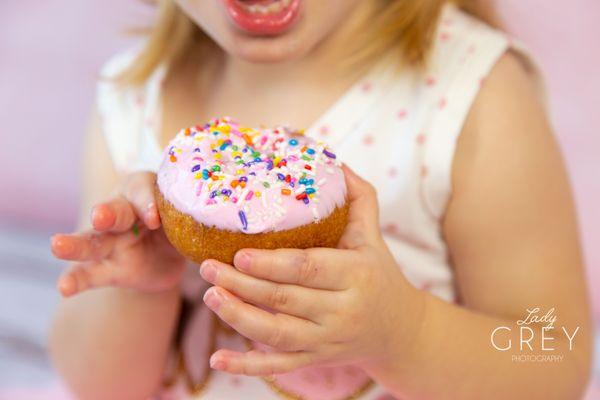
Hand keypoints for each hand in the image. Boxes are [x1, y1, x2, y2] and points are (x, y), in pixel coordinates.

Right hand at [50, 172, 185, 296]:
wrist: (175, 256)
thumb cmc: (184, 223)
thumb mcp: (193, 216)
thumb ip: (196, 216)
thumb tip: (221, 221)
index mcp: (146, 190)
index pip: (143, 190)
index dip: (147, 202)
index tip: (154, 217)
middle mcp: (124, 212)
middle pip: (115, 211)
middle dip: (108, 213)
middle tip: (100, 216)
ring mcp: (113, 241)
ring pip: (93, 241)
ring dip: (76, 243)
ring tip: (57, 245)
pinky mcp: (110, 268)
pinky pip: (91, 273)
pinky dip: (77, 280)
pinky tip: (64, 288)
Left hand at [198, 165, 425, 375]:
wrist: (399, 331)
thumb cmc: (379, 274)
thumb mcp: (373, 235)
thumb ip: (358, 198)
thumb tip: (334, 161)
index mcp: (355, 275)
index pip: (308, 268)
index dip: (271, 263)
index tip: (239, 251)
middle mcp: (342, 311)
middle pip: (284, 299)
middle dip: (242, 285)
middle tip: (208, 266)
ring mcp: (327, 341)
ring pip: (276, 334)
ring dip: (238, 317)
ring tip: (210, 295)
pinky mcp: (316, 360)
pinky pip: (278, 366)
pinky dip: (247, 366)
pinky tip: (219, 359)